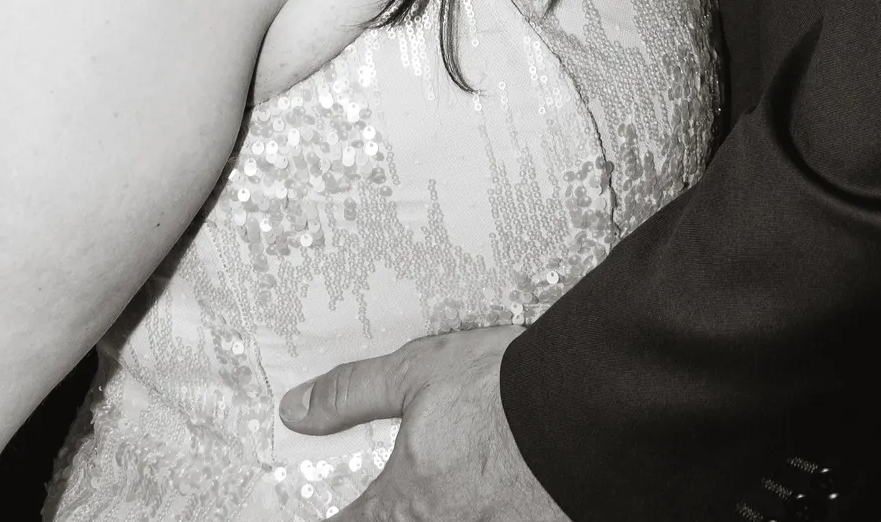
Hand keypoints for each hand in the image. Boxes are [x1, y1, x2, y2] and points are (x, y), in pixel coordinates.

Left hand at [280, 326, 567, 519]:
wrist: (585, 408)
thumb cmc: (503, 389)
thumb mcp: (416, 373)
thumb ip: (352, 394)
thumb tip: (296, 410)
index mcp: (406, 503)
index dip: (333, 520)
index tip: (329, 512)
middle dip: (388, 512)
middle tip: (397, 493)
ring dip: (439, 507)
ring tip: (451, 481)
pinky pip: (489, 521)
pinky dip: (483, 509)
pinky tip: (487, 488)